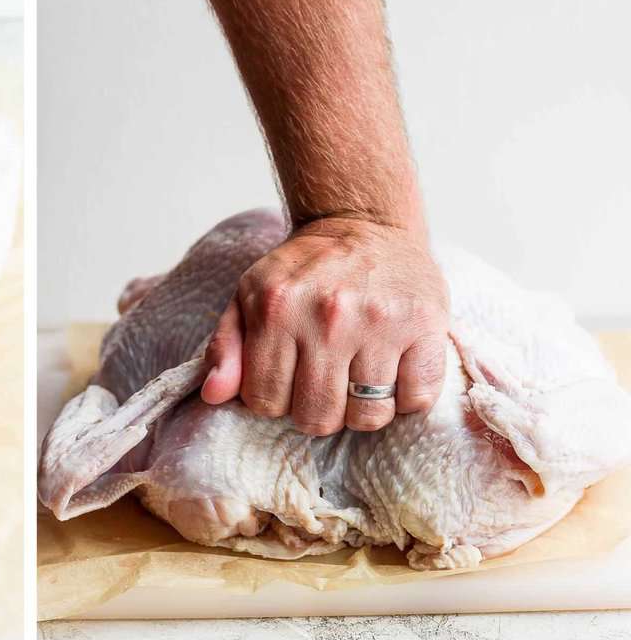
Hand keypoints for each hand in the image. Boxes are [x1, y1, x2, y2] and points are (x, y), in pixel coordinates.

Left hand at [201, 218, 449, 433]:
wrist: (362, 221)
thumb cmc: (302, 269)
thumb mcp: (249, 295)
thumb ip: (226, 346)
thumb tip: (213, 395)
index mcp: (277, 311)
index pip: (266, 402)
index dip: (273, 400)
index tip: (285, 381)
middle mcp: (329, 318)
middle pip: (318, 418)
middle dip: (315, 412)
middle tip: (322, 385)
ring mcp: (380, 323)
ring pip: (368, 416)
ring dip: (361, 411)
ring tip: (357, 382)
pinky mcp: (426, 324)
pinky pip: (417, 398)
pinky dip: (405, 399)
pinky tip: (392, 374)